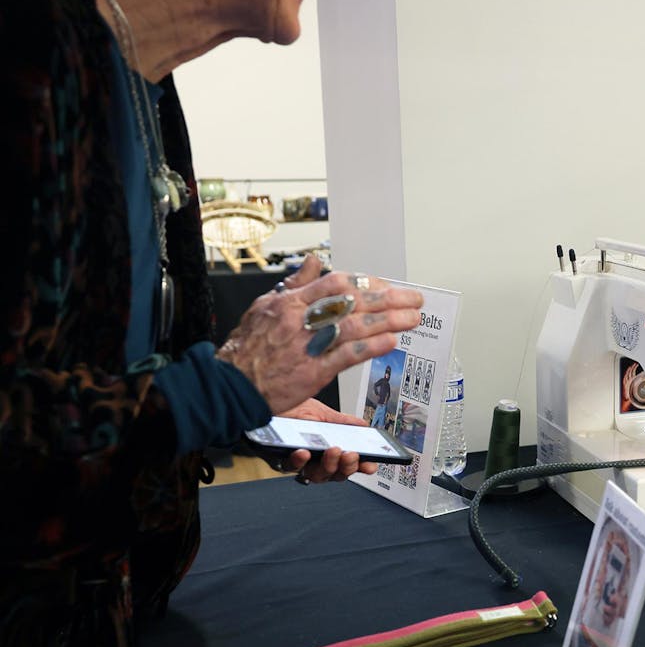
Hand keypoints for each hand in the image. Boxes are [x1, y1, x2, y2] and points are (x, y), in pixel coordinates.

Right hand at [217, 255, 422, 414]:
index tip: (386, 285)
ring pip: (355, 327)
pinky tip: (391, 341)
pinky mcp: (312, 372)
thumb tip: (315, 260)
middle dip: (388, 298)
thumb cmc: (246, 348)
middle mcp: (300, 320)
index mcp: (289, 302)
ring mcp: (307, 346)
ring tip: (412, 319)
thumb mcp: (264, 305)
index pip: (336, 283)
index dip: (366, 282)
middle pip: (353, 302)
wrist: (229, 385)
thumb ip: (295, 284)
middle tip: (413, 299)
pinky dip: (371, 347)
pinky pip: (347, 356)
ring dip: (388, 321)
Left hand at [277, 399, 378, 481]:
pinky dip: (299, 461)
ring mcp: (297, 462)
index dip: (360, 467)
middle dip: (347, 467)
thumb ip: (343, 422)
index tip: (370, 465)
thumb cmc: (288, 411)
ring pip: (316, 476)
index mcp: (326, 449)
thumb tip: (364, 425)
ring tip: (333, 451)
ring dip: (328, 466)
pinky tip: (304, 452)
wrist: (259, 402)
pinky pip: (290, 467)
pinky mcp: (278, 461)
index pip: (347, 463)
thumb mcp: (321, 413)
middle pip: (335, 474)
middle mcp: (313, 460)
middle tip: (352, 455)